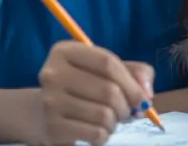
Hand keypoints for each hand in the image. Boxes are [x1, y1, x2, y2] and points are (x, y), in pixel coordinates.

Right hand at [37, 41, 153, 144]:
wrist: (41, 113)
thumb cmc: (81, 86)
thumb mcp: (104, 70)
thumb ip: (133, 72)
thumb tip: (146, 93)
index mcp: (65, 51)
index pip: (107, 63)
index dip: (131, 82)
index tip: (142, 97)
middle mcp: (53, 74)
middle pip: (108, 90)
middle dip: (126, 106)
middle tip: (125, 111)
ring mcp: (50, 102)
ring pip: (104, 115)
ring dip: (115, 122)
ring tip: (109, 120)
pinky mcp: (53, 128)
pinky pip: (96, 134)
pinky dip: (104, 135)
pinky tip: (97, 130)